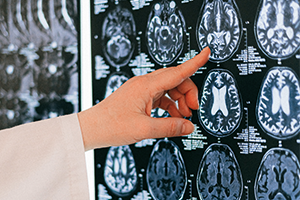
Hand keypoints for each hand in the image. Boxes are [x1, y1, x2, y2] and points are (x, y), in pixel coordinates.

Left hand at [78, 47, 210, 150]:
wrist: (91, 128)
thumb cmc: (110, 125)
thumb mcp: (144, 129)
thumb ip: (170, 127)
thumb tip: (188, 126)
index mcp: (145, 85)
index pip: (177, 72)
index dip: (194, 63)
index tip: (206, 53)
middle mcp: (143, 84)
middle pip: (175, 80)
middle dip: (188, 93)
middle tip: (192, 110)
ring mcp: (141, 90)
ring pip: (168, 89)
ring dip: (179, 100)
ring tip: (183, 116)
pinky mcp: (139, 97)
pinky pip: (160, 97)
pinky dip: (169, 106)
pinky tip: (172, 117)